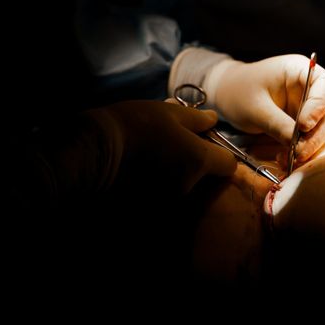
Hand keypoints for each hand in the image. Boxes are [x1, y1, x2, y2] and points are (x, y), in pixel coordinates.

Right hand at [101, 100, 236, 193]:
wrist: (94, 149)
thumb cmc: (135, 124)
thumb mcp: (168, 113)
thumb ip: (197, 119)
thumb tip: (214, 120)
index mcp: (199, 160)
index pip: (229, 164)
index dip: (221, 154)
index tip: (207, 147)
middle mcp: (189, 186)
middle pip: (205, 178)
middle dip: (196, 165)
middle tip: (172, 148)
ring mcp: (170, 202)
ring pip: (184, 189)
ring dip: (175, 177)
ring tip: (152, 159)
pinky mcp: (151, 211)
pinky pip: (165, 199)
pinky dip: (158, 188)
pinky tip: (141, 173)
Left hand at [204, 54, 324, 161]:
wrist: (226, 97)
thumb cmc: (238, 92)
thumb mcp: (255, 108)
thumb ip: (277, 124)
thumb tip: (297, 144)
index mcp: (299, 71)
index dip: (319, 106)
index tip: (304, 125)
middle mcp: (308, 89)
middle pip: (324, 113)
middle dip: (313, 135)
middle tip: (298, 152)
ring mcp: (305, 107)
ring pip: (318, 130)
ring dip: (306, 147)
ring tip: (288, 159)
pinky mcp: (299, 124)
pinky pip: (305, 140)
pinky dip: (297, 151)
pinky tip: (283, 160)